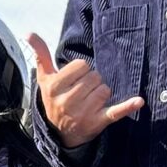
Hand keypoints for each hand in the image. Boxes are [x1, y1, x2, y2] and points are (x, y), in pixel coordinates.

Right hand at [28, 33, 143, 148]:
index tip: (74, 81)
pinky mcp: (97, 122)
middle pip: (95, 77)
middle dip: (92, 82)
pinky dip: (127, 106)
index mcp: (54, 87)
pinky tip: (138, 101)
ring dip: (102, 93)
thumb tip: (29, 33)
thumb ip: (40, 54)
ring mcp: (82, 113)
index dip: (81, 71)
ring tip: (90, 102)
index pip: (81, 66)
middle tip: (82, 93)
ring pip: (105, 90)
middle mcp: (67, 101)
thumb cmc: (54, 99)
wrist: (59, 133)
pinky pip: (115, 112)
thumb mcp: (45, 78)